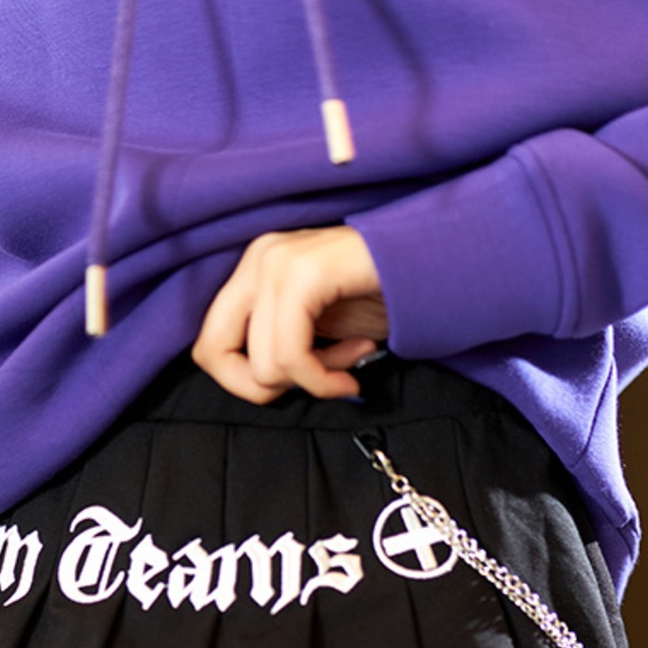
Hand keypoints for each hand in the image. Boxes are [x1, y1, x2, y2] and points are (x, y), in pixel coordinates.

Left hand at [191, 226, 389, 403]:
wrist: (439, 261)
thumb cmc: (383, 294)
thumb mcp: (318, 329)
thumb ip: (278, 346)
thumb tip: (258, 383)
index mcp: (254, 270)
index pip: (208, 344)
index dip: (246, 381)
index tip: (300, 378)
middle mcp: (258, 259)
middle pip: (211, 354)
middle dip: (261, 388)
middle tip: (315, 381)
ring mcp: (277, 262)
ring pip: (261, 366)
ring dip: (312, 381)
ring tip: (351, 358)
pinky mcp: (302, 274)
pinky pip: (291, 357)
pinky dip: (323, 380)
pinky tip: (357, 362)